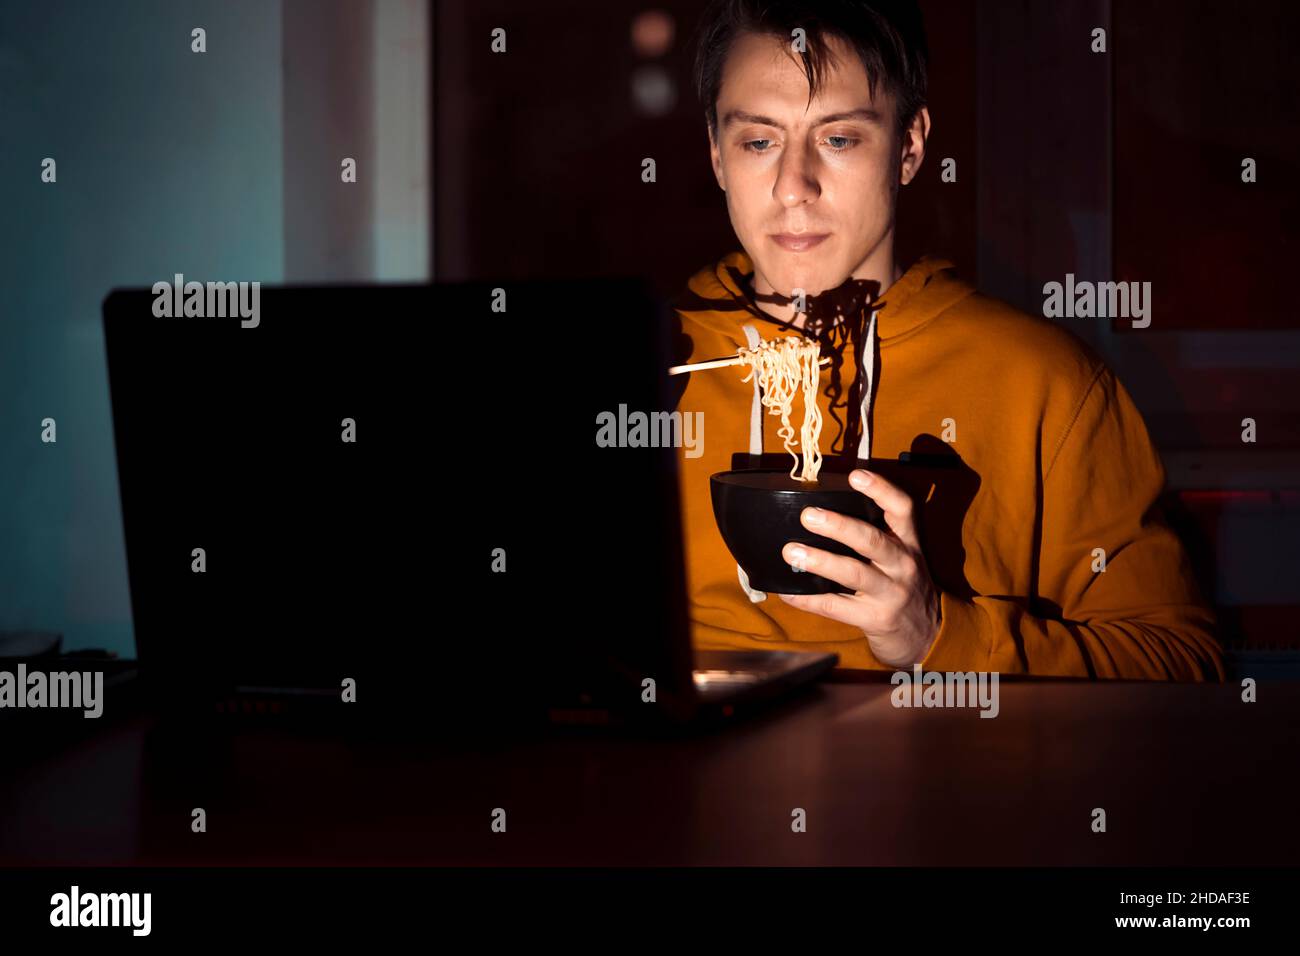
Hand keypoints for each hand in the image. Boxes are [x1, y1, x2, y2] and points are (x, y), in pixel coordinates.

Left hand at [776, 469, 940, 666]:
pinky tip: (787, 592)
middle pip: (872, 540)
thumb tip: (820, 509)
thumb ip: (877, 532)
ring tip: (791, 552)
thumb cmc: (901, 584)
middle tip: (807, 515)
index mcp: (908, 542)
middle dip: (839, 526)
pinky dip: (808, 600)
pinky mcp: (876, 619)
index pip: (902, 509)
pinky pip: (836, 607)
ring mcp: (891, 593)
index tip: (856, 475)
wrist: (926, 634)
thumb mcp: (901, 555)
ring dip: (821, 561)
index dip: (881, 490)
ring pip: (854, 573)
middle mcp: (903, 564)